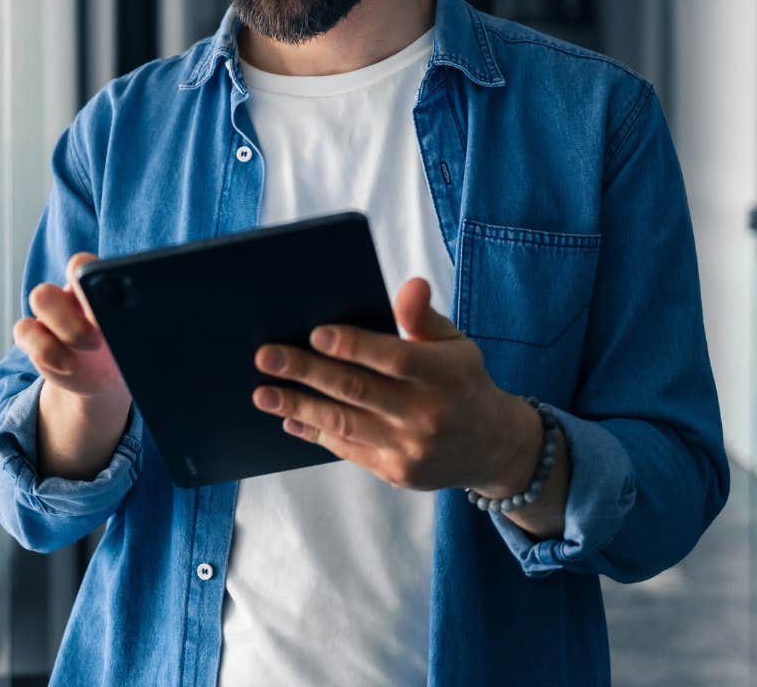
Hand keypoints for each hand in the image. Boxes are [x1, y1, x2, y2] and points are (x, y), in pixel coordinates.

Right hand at [14, 252, 132, 479]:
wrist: (108, 380)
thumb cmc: (131, 349)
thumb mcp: (142, 338)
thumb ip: (149, 323)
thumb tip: (184, 320)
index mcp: (96, 286)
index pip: (84, 265)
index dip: (91, 277)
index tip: (111, 303)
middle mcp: (71, 295)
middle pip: (64, 274)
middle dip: (73, 306)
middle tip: (99, 335)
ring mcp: (51, 316)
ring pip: (39, 297)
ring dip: (60, 325)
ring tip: (82, 353)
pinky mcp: (37, 340)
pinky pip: (25, 331)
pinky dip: (43, 349)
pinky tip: (66, 368)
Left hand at [250, 277, 553, 504]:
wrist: (493, 447)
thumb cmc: (462, 383)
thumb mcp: (456, 345)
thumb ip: (425, 318)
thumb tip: (410, 285)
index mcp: (446, 374)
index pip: (395, 358)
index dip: (354, 345)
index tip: (315, 333)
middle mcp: (428, 413)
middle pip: (357, 390)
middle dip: (306, 372)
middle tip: (266, 357)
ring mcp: (411, 447)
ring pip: (344, 423)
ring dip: (298, 406)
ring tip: (263, 393)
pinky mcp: (397, 472)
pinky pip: (348, 449)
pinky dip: (315, 433)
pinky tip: (289, 419)